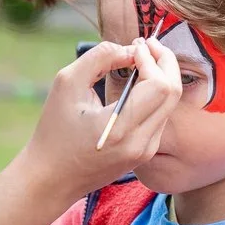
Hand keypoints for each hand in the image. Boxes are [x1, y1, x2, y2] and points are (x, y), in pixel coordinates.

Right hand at [20, 38, 180, 200]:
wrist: (51, 179)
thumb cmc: (54, 132)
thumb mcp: (67, 84)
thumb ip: (100, 57)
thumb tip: (129, 50)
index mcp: (121, 127)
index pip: (160, 86)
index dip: (152, 59)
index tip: (135, 45)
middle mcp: (141, 142)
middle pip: (173, 93)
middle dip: (164, 62)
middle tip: (147, 45)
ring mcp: (146, 150)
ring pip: (170, 104)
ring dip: (162, 76)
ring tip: (142, 58)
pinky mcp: (145, 153)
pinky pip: (161, 116)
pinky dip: (156, 93)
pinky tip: (140, 80)